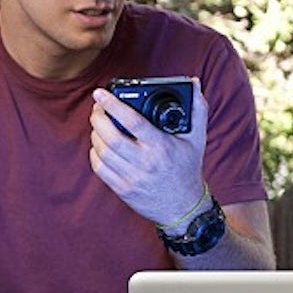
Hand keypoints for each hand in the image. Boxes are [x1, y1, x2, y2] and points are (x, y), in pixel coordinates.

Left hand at [89, 86, 208, 225]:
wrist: (184, 208)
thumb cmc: (188, 169)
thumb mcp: (197, 138)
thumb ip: (197, 109)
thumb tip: (194, 84)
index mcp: (162, 146)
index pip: (133, 122)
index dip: (113, 105)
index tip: (100, 93)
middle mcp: (146, 162)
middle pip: (111, 137)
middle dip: (98, 118)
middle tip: (97, 108)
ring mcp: (132, 177)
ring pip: (103, 152)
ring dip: (95, 134)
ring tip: (98, 125)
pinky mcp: (123, 190)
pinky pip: (100, 169)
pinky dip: (95, 154)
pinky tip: (99, 146)